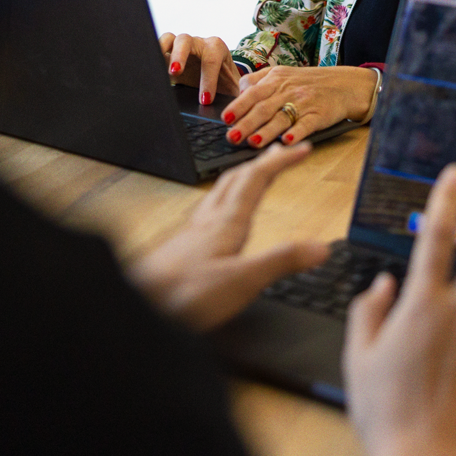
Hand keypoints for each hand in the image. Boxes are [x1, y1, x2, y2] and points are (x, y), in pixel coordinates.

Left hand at [128, 142, 328, 330]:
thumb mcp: (242, 281)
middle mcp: (209, 220)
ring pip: (221, 191)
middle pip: (237, 178)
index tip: (302, 148)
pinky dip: (225, 198)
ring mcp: (193, 231)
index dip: (281, 161)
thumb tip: (320, 246)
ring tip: (254, 173)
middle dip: (263, 161)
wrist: (136, 307)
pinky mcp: (183, 246)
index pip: (257, 179)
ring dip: (242, 176)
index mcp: (227, 223)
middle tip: (281, 152)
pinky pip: (209, 209)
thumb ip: (281, 262)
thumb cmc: (183, 295)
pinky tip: (220, 215)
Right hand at [159, 32, 241, 106]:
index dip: (208, 80)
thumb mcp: (235, 87)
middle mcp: (197, 43)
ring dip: (161, 51)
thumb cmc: (227, 81)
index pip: (211, 60)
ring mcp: (180, 46)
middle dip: (180, 55)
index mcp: (217, 48)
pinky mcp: (167, 53)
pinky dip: (152, 57)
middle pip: (186, 41)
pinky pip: (157, 49)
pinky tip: (150, 73)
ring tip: (156, 69)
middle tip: (175, 72)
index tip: (205, 100)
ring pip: (168, 39)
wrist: (218, 75)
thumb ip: (239, 95)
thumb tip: (240, 109)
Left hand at [221, 64, 375, 147]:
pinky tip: (287, 142)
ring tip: (253, 142)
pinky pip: (306, 125)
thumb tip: (238, 93)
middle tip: (232, 137)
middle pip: (263, 107)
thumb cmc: (309, 82)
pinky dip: (296, 134)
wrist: (345, 84)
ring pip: (281, 118)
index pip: (252, 92)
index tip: (225, 118)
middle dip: (246, 123)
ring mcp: (304, 103)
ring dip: (266, 132)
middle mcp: (288, 90)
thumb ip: (259, 80)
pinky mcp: (319, 115)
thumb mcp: (283, 73)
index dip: (239, 106)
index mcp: (276, 78)